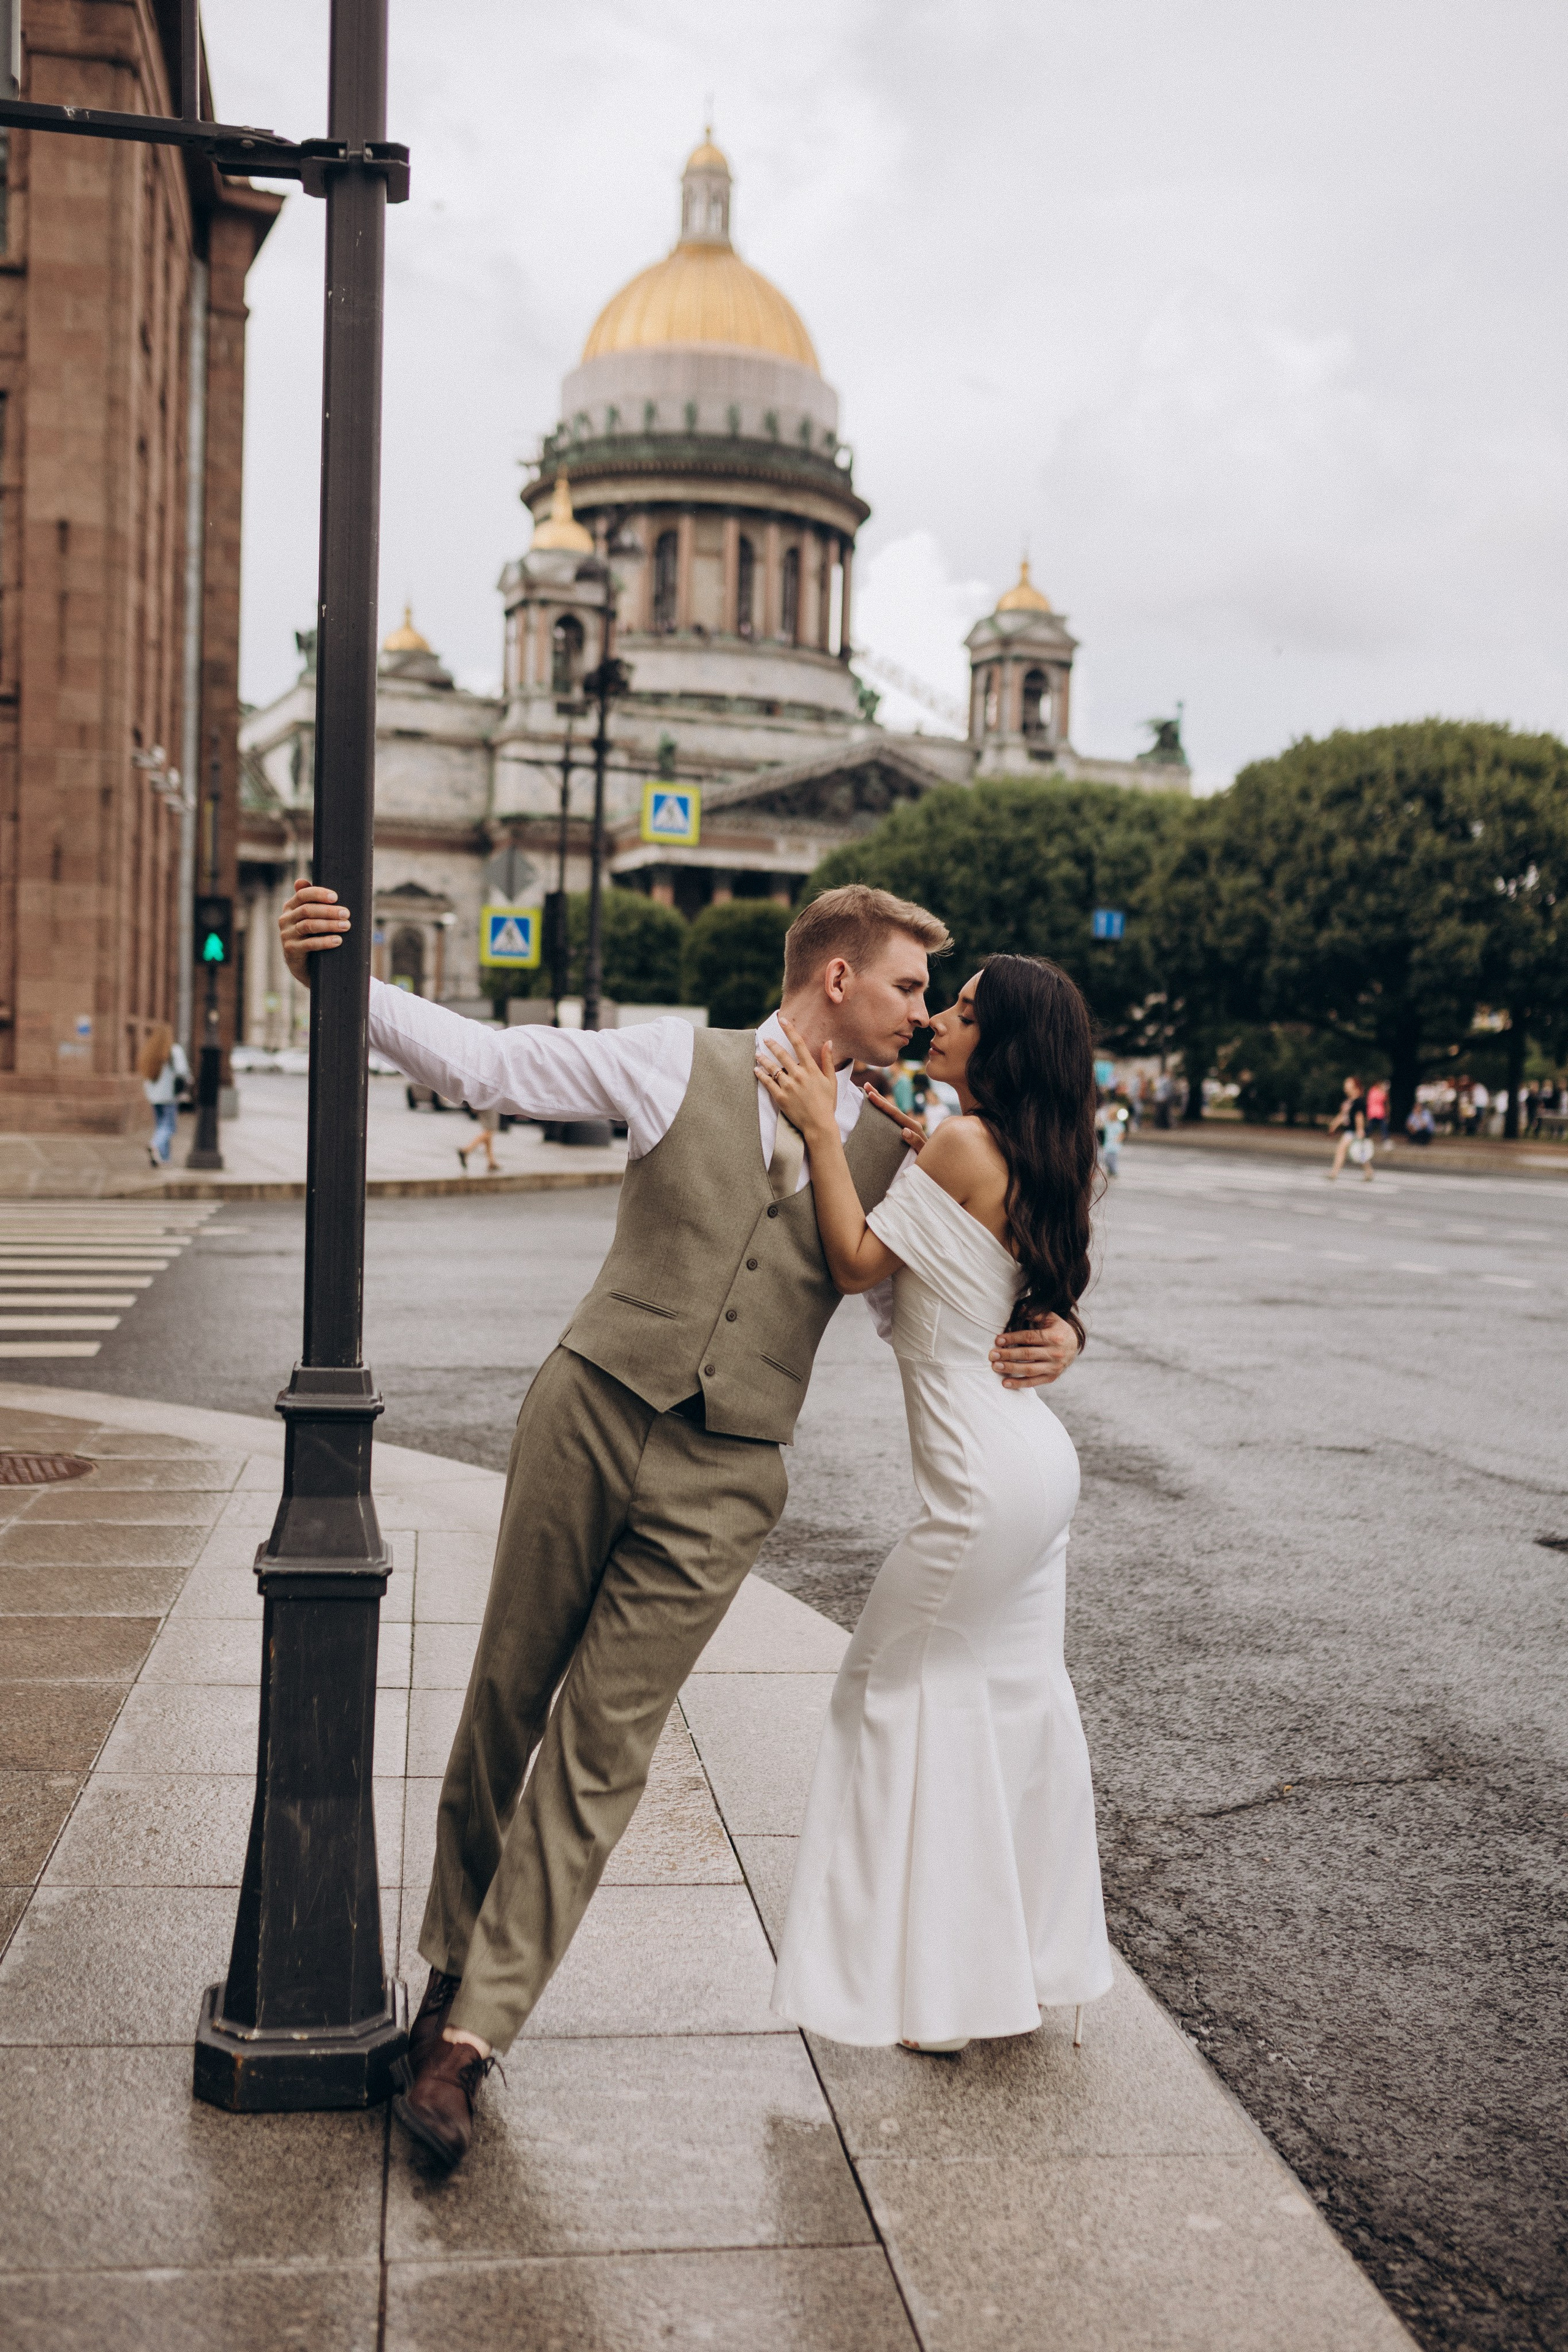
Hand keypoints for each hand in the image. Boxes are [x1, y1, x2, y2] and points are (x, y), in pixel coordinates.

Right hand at [280, 880, 350, 985]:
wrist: (303, 965)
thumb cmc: (311, 935)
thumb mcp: (310, 917)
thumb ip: (310, 900)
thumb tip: (301, 881)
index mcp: (290, 907)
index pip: (303, 895)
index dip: (319, 894)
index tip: (336, 897)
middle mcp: (285, 919)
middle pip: (307, 910)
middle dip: (329, 911)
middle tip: (346, 913)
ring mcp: (286, 935)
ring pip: (309, 926)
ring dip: (329, 925)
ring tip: (346, 926)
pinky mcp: (290, 950)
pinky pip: (309, 944)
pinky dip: (325, 942)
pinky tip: (338, 940)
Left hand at [755, 1015, 840, 1145]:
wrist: (819, 1125)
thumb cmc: (827, 1103)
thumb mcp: (832, 1081)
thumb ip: (828, 1061)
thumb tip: (829, 1042)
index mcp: (811, 1070)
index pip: (799, 1044)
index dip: (789, 1030)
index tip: (782, 1020)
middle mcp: (798, 1075)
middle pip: (782, 1054)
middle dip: (772, 1044)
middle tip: (765, 1038)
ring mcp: (788, 1086)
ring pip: (772, 1068)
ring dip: (763, 1059)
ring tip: (757, 1054)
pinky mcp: (780, 1097)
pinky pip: (767, 1083)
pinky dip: (761, 1075)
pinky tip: (756, 1070)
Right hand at [861, 1083, 925, 1152]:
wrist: (937, 1161)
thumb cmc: (930, 1158)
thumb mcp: (924, 1152)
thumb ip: (916, 1142)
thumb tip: (904, 1131)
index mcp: (913, 1127)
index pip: (895, 1113)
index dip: (882, 1104)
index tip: (870, 1095)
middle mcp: (910, 1124)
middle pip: (892, 1107)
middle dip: (879, 1096)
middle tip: (867, 1085)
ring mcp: (908, 1126)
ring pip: (892, 1111)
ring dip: (881, 1101)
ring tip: (869, 1092)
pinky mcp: (906, 1130)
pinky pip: (893, 1118)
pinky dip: (885, 1111)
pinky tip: (879, 1108)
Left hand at [989, 1313, 1079, 1389]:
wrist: (1075, 1346)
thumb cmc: (1058, 1330)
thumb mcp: (1052, 1319)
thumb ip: (1037, 1314)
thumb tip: (1021, 1309)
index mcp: (1054, 1337)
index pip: (1029, 1338)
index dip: (1013, 1338)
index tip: (998, 1340)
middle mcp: (1055, 1353)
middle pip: (1027, 1354)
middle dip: (1008, 1354)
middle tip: (992, 1355)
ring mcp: (1054, 1367)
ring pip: (1029, 1370)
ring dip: (1011, 1369)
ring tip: (995, 1367)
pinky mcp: (1051, 1377)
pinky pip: (1033, 1382)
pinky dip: (1019, 1383)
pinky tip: (1005, 1383)